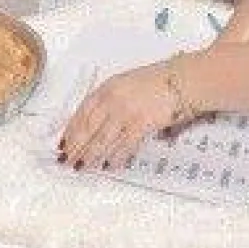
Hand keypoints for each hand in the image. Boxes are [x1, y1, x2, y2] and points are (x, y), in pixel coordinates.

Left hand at [58, 57, 198, 171]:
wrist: (184, 80)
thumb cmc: (159, 81)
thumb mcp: (127, 84)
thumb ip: (112, 100)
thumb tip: (98, 122)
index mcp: (107, 87)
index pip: (82, 111)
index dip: (71, 129)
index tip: (64, 142)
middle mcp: (113, 99)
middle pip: (88, 127)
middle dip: (76, 147)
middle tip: (67, 161)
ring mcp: (126, 111)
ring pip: (102, 139)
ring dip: (91, 156)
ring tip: (83, 167)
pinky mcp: (141, 123)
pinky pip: (124, 145)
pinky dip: (116, 157)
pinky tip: (111, 165)